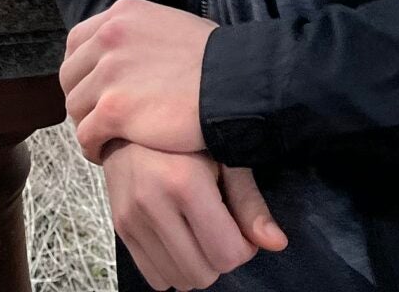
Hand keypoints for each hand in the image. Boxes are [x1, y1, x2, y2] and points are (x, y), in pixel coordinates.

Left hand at [62, 0, 216, 160]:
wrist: (233, 84)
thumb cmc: (214, 60)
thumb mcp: (171, 25)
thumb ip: (141, 36)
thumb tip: (128, 53)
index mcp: (122, 15)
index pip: (77, 42)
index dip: (82, 69)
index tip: (94, 88)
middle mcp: (109, 38)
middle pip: (71, 75)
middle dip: (82, 98)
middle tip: (99, 118)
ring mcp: (109, 73)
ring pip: (75, 107)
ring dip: (87, 124)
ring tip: (106, 138)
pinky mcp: (114, 110)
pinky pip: (86, 135)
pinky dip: (93, 147)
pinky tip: (107, 152)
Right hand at [101, 143, 286, 289]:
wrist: (131, 123)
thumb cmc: (186, 138)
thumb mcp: (224, 158)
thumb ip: (249, 203)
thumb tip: (277, 243)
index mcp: (184, 182)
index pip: (226, 254)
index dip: (244, 248)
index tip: (241, 226)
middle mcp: (152, 202)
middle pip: (203, 273)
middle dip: (220, 258)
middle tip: (220, 229)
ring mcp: (131, 218)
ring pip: (178, 281)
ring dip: (196, 265)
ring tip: (198, 232)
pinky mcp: (120, 228)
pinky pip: (154, 278)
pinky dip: (173, 269)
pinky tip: (179, 240)